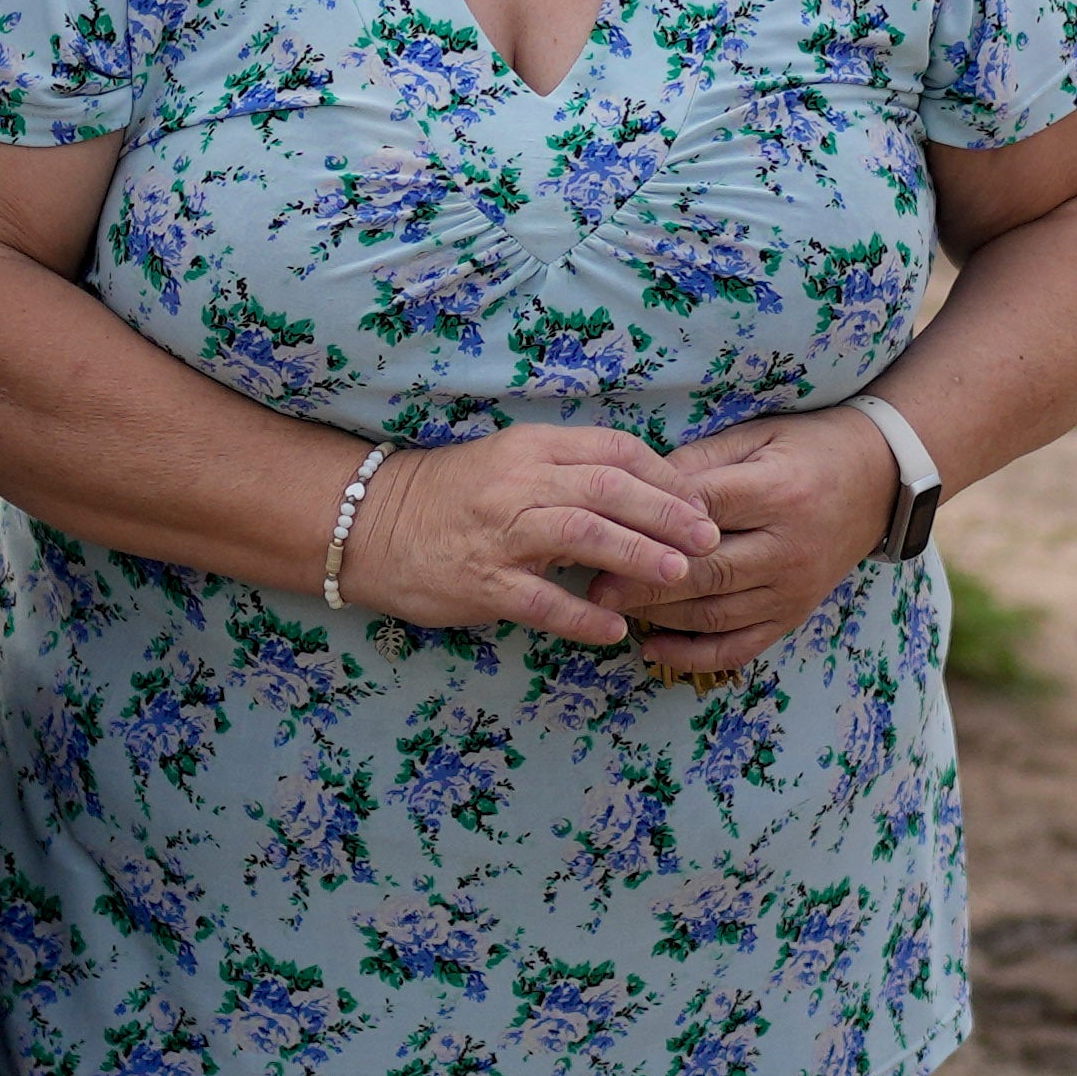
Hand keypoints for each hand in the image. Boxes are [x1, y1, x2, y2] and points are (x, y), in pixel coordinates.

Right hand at [345, 421, 720, 645]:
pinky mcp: (480, 581)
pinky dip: (581, 615)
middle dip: (667, 513)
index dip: (664, 475)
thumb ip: (569, 474)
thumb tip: (644, 496)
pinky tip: (614, 628)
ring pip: (581, 534)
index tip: (699, 502)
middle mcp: (519, 482)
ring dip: (636, 555)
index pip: (615, 450)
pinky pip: (540, 600)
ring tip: (678, 576)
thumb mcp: (511, 465)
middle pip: (608, 488)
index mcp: (532, 447)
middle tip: (709, 539)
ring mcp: (499, 533)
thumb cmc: (452, 497)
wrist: (367, 524)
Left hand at [613, 409, 898, 692]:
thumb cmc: (807, 449)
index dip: (648, 523)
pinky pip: (739, 646)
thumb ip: (699, 464)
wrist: (879, 481)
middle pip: (703, 572)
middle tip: (591, 584)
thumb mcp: (755, 438)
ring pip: (714, 613)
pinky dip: (693, 654)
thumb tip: (635, 488)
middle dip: (642, 581)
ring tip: (609, 609)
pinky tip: (651, 648)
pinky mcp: (794, 614)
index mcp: (777, 491)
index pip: (702, 512)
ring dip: (658, 615)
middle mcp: (788, 546)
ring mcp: (793, 588)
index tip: (599, 529)